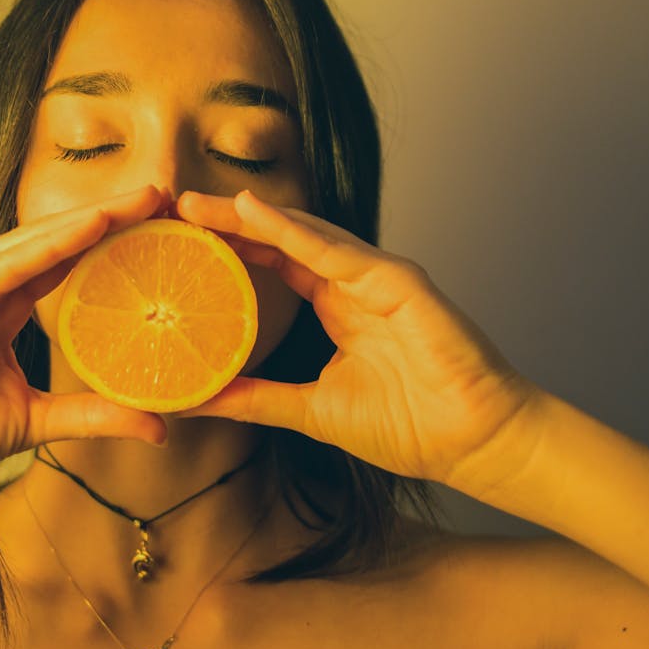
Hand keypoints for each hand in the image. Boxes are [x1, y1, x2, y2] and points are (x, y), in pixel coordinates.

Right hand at [0, 186, 171, 513]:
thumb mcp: (32, 422)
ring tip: (140, 200)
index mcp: (3, 308)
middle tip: (167, 194)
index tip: (170, 226)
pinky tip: (84, 229)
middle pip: (58, 243)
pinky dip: (42, 247)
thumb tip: (160, 428)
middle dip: (113, 217)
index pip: (70, 263)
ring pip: (33, 244)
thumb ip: (92, 415)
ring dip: (88, 220)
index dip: (118, 243)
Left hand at [173, 189, 541, 484]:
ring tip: (201, 205)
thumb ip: (256, 398)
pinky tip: (253, 213)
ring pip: (304, 233)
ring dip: (250, 217)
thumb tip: (196, 399)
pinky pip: (337, 252)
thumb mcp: (310, 411)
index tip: (179, 239)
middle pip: (281, 239)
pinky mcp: (399, 282)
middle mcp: (354, 282)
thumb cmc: (410, 427)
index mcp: (338, 305)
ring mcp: (377, 277)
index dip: (229, 247)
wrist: (473, 444)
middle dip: (229, 222)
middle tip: (175, 206)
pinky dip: (293, 231)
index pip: (274, 262)